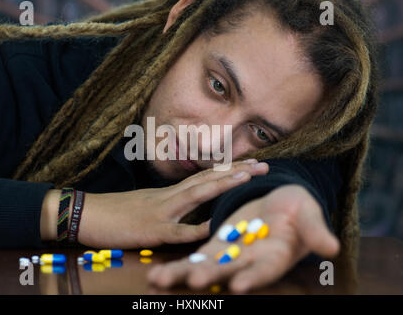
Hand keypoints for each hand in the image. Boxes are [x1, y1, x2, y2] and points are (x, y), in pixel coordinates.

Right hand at [77, 159, 268, 248]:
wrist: (86, 213)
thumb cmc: (115, 211)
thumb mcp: (147, 203)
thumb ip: (170, 203)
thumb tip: (189, 204)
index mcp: (169, 192)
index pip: (203, 177)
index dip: (228, 169)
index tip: (250, 163)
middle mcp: (169, 197)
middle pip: (207, 180)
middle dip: (236, 172)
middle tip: (263, 165)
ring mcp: (161, 211)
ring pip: (196, 195)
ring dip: (223, 185)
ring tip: (247, 178)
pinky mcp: (150, 230)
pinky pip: (177, 231)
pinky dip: (196, 228)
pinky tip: (214, 224)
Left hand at [147, 184, 339, 291]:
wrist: (280, 204)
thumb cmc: (299, 211)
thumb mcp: (309, 216)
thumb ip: (315, 231)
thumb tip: (332, 248)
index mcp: (274, 257)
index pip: (264, 270)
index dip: (252, 277)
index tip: (238, 285)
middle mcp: (249, 261)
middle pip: (228, 272)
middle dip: (211, 275)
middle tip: (195, 281)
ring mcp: (231, 254)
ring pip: (204, 266)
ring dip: (183, 273)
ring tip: (159, 280)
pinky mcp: (216, 244)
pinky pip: (195, 255)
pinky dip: (178, 263)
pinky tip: (157, 273)